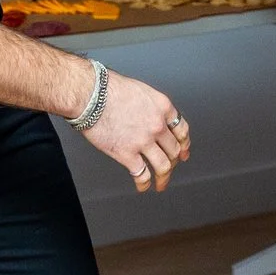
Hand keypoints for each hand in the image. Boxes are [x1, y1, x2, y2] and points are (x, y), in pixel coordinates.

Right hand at [78, 70, 191, 191]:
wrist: (91, 94)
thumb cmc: (108, 88)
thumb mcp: (140, 91)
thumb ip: (150, 106)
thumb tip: (149, 117)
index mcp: (162, 107)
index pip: (181, 130)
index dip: (184, 144)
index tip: (184, 151)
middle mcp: (157, 125)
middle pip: (174, 150)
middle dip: (174, 161)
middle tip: (171, 167)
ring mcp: (143, 141)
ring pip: (163, 166)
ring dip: (164, 178)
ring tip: (161, 184)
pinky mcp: (127, 154)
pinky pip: (141, 174)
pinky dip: (144, 184)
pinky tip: (142, 186)